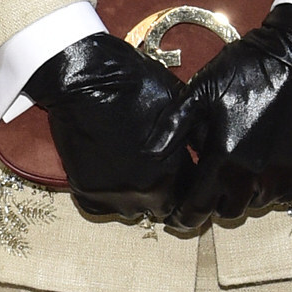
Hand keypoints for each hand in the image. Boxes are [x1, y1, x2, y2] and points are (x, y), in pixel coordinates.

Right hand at [28, 29, 186, 223]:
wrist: (86, 80)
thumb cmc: (135, 85)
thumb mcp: (179, 106)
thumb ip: (191, 137)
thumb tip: (205, 153)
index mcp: (173, 172)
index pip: (190, 194)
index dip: (186, 183)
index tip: (180, 175)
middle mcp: (146, 191)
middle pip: (163, 207)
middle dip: (163, 194)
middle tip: (154, 174)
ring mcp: (114, 195)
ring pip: (132, 211)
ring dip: (134, 197)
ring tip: (129, 172)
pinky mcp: (87, 192)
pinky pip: (100, 208)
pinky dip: (105, 196)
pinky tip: (108, 175)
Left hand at [166, 5, 291, 234]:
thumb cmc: (244, 71)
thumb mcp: (200, 91)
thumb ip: (173, 126)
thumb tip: (149, 153)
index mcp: (224, 157)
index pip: (198, 207)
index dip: (183, 217)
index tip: (175, 216)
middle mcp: (253, 174)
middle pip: (227, 212)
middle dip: (212, 206)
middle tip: (204, 190)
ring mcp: (281, 173)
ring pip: (256, 204)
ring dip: (241, 197)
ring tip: (231, 176)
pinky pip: (282, 195)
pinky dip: (267, 190)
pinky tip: (259, 172)